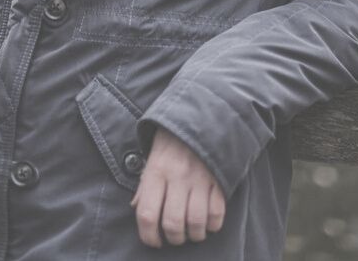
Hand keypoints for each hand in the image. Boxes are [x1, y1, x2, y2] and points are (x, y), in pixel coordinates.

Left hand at [131, 128, 225, 247]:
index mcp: (156, 171)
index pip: (147, 214)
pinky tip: (208, 223)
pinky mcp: (219, 179)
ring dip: (194, 235)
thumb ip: (145, 185)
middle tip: (175, 237)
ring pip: (195, 222)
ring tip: (192, 233)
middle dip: (173, 238)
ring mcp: (199, 179)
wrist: (200, 116)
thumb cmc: (171, 142)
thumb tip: (138, 210)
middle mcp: (177, 177)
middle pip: (172, 223)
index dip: (148, 236)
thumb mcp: (151, 159)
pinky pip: (217, 213)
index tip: (154, 241)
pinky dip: (213, 225)